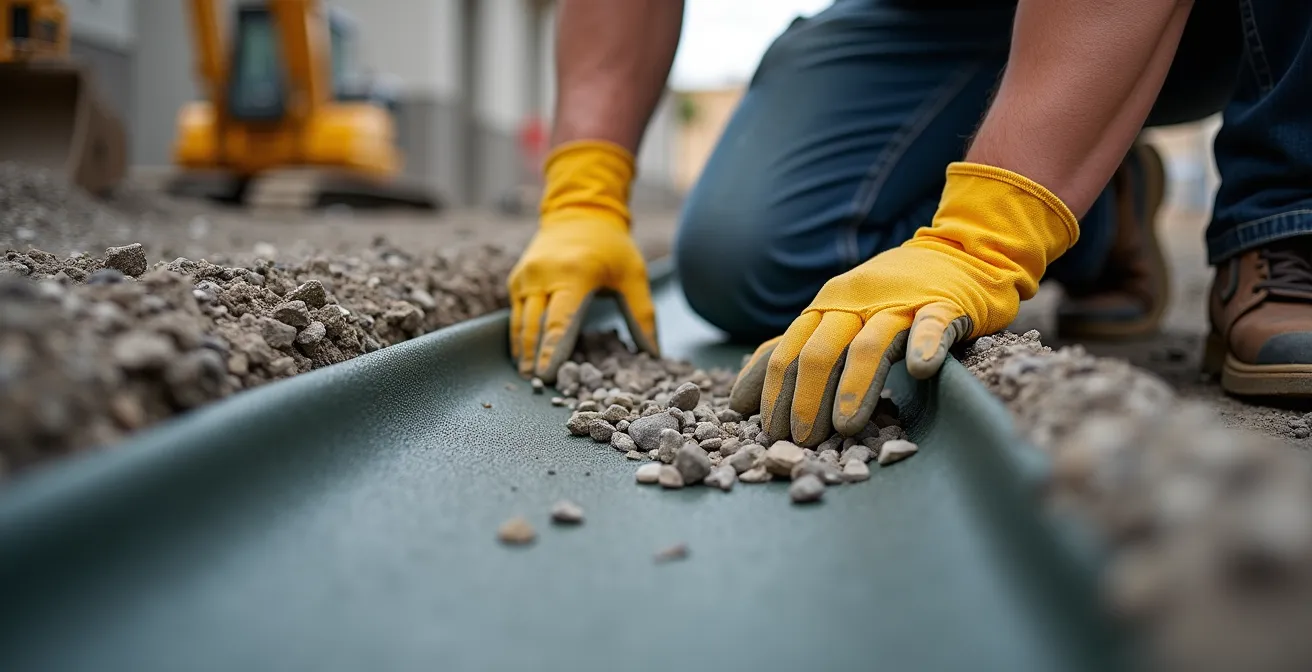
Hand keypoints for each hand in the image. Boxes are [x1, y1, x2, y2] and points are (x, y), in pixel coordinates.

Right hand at [508, 140, 658, 381]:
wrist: (579, 213)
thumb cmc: (612, 247)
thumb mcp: (634, 275)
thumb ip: (643, 315)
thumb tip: (654, 354)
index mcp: (574, 274)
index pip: (560, 321)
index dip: (553, 351)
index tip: (549, 376)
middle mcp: (544, 275)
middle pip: (534, 326)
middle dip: (534, 357)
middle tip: (537, 385)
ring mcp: (526, 276)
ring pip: (519, 322)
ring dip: (522, 350)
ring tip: (526, 375)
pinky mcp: (517, 279)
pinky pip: (514, 313)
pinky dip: (518, 335)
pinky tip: (522, 355)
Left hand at [729, 163, 1078, 445]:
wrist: (960, 253)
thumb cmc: (892, 297)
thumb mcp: (835, 319)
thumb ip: (792, 354)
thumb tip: (738, 401)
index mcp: (826, 308)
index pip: (789, 351)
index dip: (775, 392)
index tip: (766, 433)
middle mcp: (855, 303)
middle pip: (820, 351)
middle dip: (806, 399)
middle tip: (800, 441)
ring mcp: (899, 303)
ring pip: (869, 344)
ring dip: (854, 386)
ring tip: (844, 427)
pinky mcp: (944, 305)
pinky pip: (933, 325)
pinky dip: (926, 345)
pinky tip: (920, 370)